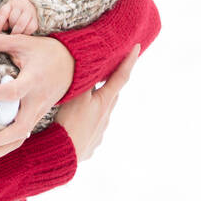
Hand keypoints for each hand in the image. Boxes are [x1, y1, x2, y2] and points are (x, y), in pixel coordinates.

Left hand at [0, 0, 38, 33]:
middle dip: (10, 27)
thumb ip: (2, 21)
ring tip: (15, 33)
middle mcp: (21, 6)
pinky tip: (23, 33)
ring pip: (21, 23)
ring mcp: (30, 12)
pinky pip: (30, 28)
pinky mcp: (36, 20)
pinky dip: (26, 33)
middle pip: (13, 19)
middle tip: (9, 32)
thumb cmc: (13, 12)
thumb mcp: (6, 13)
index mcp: (11, 4)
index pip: (4, 12)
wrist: (28, 5)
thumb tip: (2, 30)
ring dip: (17, 31)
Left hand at [0, 31, 75, 159]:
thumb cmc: (47, 51)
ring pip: (19, 140)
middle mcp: (37, 102)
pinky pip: (20, 137)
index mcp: (33, 81)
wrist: (75, 63)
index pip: (13, 92)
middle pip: (19, 129)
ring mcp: (38, 113)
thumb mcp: (22, 42)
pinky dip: (3, 148)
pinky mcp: (36, 118)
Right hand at [55, 44, 138, 162]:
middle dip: (110, 85)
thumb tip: (89, 67)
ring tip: (82, 104)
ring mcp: (100, 133)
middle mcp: (106, 117)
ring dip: (96, 106)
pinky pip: (91, 131)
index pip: (120, 77)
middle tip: (106, 75)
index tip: (137, 47)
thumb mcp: (76, 96)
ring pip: (101, 114)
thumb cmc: (69, 122)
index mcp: (104, 102)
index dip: (129, 61)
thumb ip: (84, 81)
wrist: (63, 154)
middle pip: (111, 96)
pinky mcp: (91, 145)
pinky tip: (74, 127)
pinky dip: (86, 125)